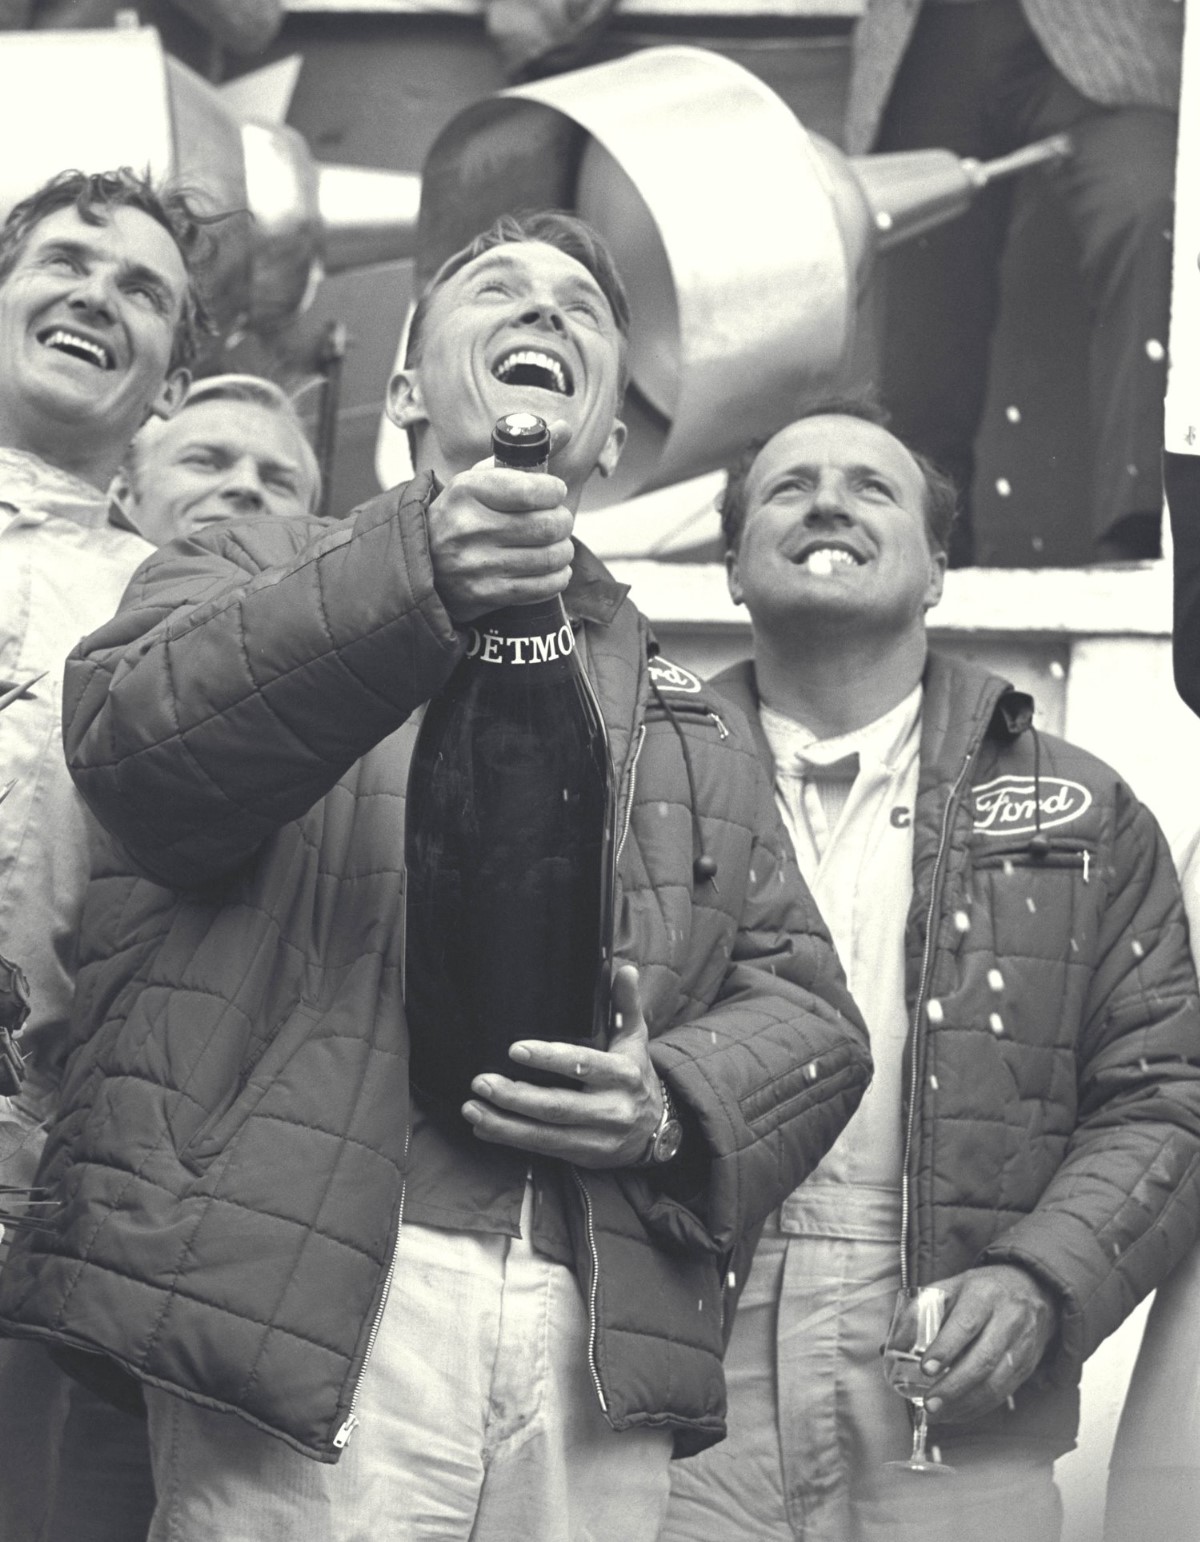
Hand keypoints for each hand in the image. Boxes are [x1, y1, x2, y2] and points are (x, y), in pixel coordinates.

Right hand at [428, 420, 575, 622]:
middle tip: (560, 521)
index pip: (529, 489)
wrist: (423, 563)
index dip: (554, 491)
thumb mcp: (481, 478)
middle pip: (546, 525)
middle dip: (563, 522)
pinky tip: (554, 568)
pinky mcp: (486, 593)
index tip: (555, 493)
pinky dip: (558, 577)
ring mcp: (476, 564)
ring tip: (558, 545)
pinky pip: (541, 586)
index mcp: (466, 491)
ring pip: (549, 557)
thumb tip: (565, 428)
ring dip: (564, 550)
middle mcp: (469, 527)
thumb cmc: (462, 514)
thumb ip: (525, 453)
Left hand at [461, 964, 662, 1167]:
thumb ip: (626, 1004)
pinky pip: (543, 1149)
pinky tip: (483, 1128)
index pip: (585, 1064)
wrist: (659, 1130)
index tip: (515, 1050)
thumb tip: (626, 970)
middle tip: (481, 1081)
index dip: (550, 1059)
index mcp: (625, 1075)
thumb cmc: (636, 1075)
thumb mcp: (636, 1039)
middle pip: (558, 1106)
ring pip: (545, 1135)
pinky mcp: (583, 1156)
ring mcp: (597, 1138)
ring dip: (504, 1124)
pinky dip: (510, 1139)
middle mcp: (612, 1109)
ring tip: (471, 1109)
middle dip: (515, 1096)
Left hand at [919, 1263, 1058, 1423]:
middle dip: (954, 1386)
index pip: (965, 1324)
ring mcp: (1021, 1346)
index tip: (926, 1368)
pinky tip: (958, 1412)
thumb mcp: (953, 1286)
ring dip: (966, 1404)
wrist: (1032, 1290)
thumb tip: (888, 1345)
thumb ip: (923, 1311)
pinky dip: (979, 1407)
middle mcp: (1007, 1320)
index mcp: (984, 1295)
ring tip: (940, 1414)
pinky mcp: (1027, 1366)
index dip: (946, 1348)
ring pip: (996, 1383)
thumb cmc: (981, 1290)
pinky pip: (1004, 1393)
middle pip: (983, 1360)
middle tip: (930, 1403)